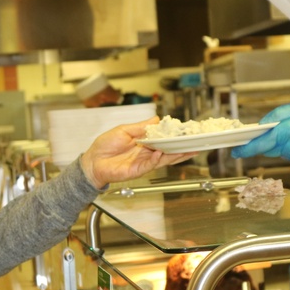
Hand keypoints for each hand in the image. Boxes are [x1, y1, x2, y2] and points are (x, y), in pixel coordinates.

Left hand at [79, 117, 196, 188]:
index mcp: (145, 143)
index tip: (186, 132)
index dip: (174, 136)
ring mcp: (144, 162)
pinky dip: (157, 159)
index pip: (163, 139)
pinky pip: (151, 164)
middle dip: (182, 147)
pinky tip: (161, 153)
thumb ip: (141, 127)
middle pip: (169, 150)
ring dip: (176, 155)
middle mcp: (147, 153)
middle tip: (196, 143)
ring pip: (164, 159)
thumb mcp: (124, 130)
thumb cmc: (105, 146)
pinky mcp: (138, 170)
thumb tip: (156, 119)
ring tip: (187, 150)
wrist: (93, 161)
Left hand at [231, 102, 289, 171]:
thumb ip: (278, 114)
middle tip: (286, 132)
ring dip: (287, 145)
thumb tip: (262, 124)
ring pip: (282, 153)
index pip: (260, 143)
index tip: (235, 151)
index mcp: (287, 131)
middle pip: (270, 148)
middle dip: (272, 141)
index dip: (245, 148)